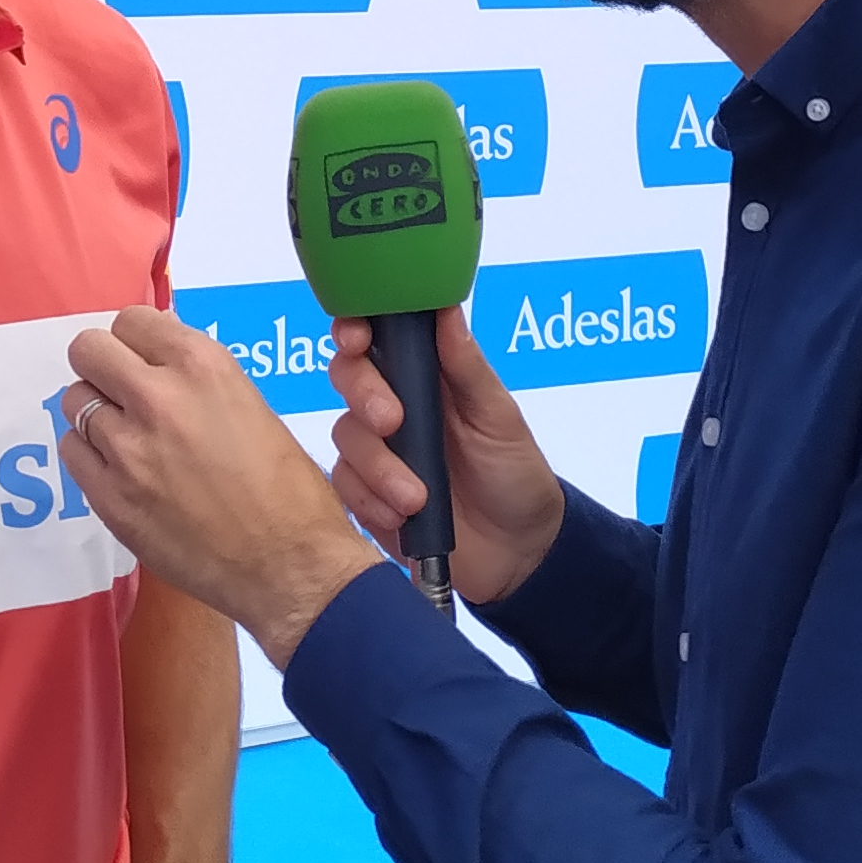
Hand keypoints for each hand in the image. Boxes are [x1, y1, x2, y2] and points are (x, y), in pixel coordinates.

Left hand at [63, 308, 386, 665]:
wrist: (289, 566)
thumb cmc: (288, 489)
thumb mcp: (251, 406)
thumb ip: (197, 382)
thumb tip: (157, 370)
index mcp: (203, 366)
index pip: (131, 320)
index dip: (135, 342)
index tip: (142, 360)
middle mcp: (158, 397)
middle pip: (88, 351)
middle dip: (101, 367)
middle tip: (120, 391)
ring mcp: (127, 449)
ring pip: (74, 402)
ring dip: (95, 415)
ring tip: (125, 438)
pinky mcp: (109, 497)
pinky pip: (72, 453)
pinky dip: (89, 455)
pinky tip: (119, 470)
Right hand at [327, 306, 567, 604]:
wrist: (516, 554)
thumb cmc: (514, 474)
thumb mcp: (498, 418)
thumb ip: (467, 367)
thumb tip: (444, 308)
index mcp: (429, 374)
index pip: (380, 335)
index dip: (357, 326)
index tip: (356, 336)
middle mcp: (395, 404)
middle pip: (348, 376)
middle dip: (364, 394)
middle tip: (392, 421)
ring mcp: (378, 449)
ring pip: (346, 435)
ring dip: (378, 466)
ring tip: (416, 498)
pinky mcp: (367, 492)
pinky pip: (345, 485)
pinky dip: (371, 500)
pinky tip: (402, 516)